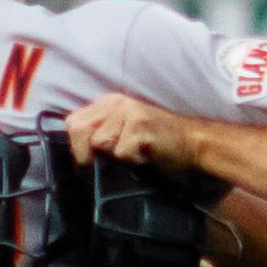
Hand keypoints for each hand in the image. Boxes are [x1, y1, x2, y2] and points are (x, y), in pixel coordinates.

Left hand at [63, 93, 196, 171]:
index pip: (72, 123)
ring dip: (115, 158)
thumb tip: (75, 157)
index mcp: (107, 103)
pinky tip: (146, 157)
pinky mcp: (141, 126)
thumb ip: (97, 137)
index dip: (77, 146)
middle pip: (78, 130)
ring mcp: (129, 113)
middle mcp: (115, 103)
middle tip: (110, 162)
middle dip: (88, 154)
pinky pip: (121, 153)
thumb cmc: (156, 145)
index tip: (92, 160)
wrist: (194, 144)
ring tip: (135, 155)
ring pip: (99, 143)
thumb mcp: (121, 134)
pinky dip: (132, 162)